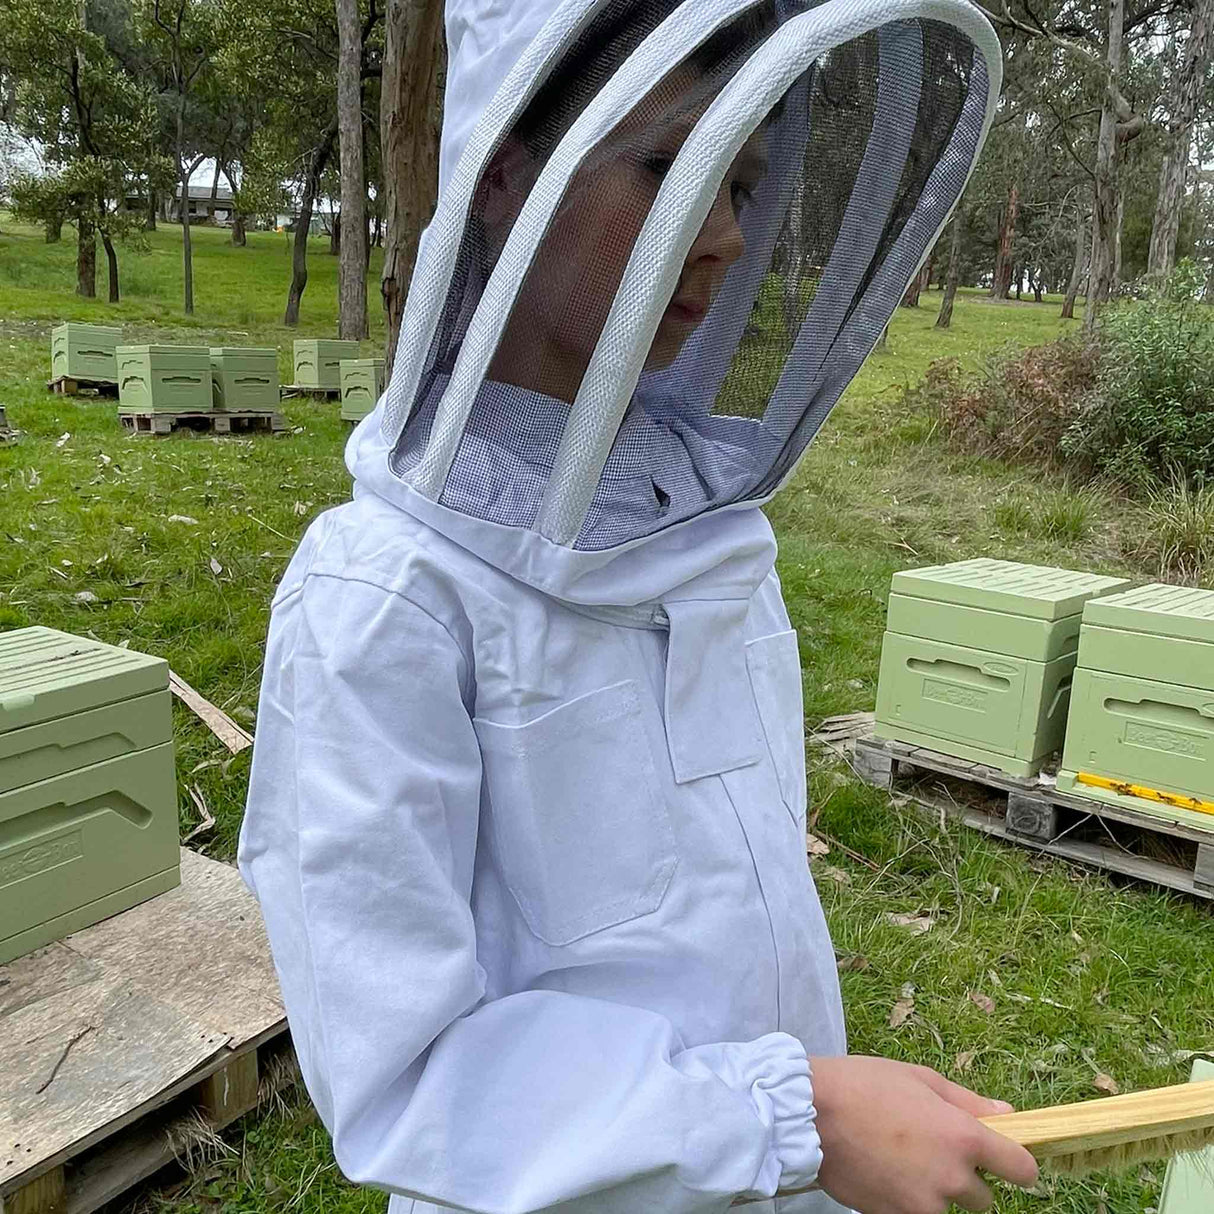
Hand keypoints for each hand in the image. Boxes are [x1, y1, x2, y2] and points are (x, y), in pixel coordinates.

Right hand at [808, 1055, 1038, 1213]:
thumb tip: (1008, 1115)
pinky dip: (907, 1201)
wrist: (809, 1113)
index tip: (1005, 1160)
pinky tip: (885, 1174)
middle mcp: (952, 1179)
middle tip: (932, 1152)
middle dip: (967, 1180)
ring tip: (902, 1163)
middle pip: (985, 1199)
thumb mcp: (919, 1078)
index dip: (1017, 1165)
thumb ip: (967, 1102)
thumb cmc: (865, 1084)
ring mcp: (924, 1206)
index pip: (1022, 1170)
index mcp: (964, 1138)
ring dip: (936, 1193)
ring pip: (948, 1211)